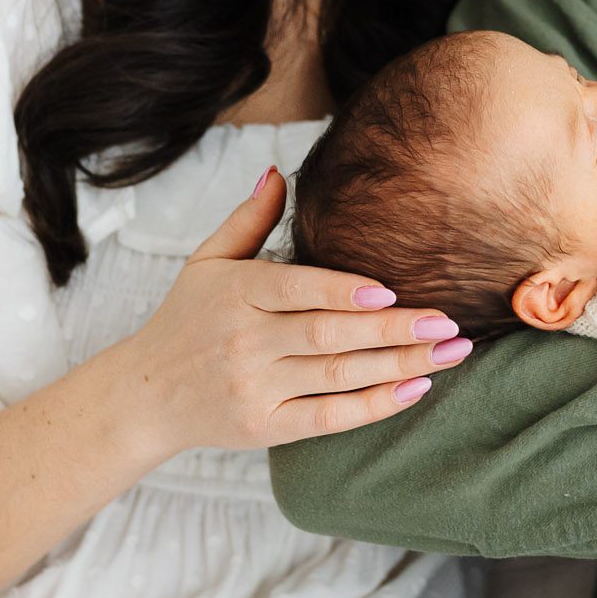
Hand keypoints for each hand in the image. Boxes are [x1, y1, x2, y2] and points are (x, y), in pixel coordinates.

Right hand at [106, 166, 470, 457]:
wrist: (145, 395)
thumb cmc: (187, 318)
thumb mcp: (206, 261)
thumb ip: (248, 218)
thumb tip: (278, 170)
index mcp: (236, 293)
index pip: (297, 290)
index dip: (344, 292)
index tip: (392, 291)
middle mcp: (245, 342)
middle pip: (328, 335)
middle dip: (394, 330)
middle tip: (447, 320)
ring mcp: (256, 388)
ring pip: (338, 376)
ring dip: (401, 364)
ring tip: (451, 351)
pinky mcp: (265, 427)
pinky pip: (329, 418)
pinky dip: (375, 405)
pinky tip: (416, 387)